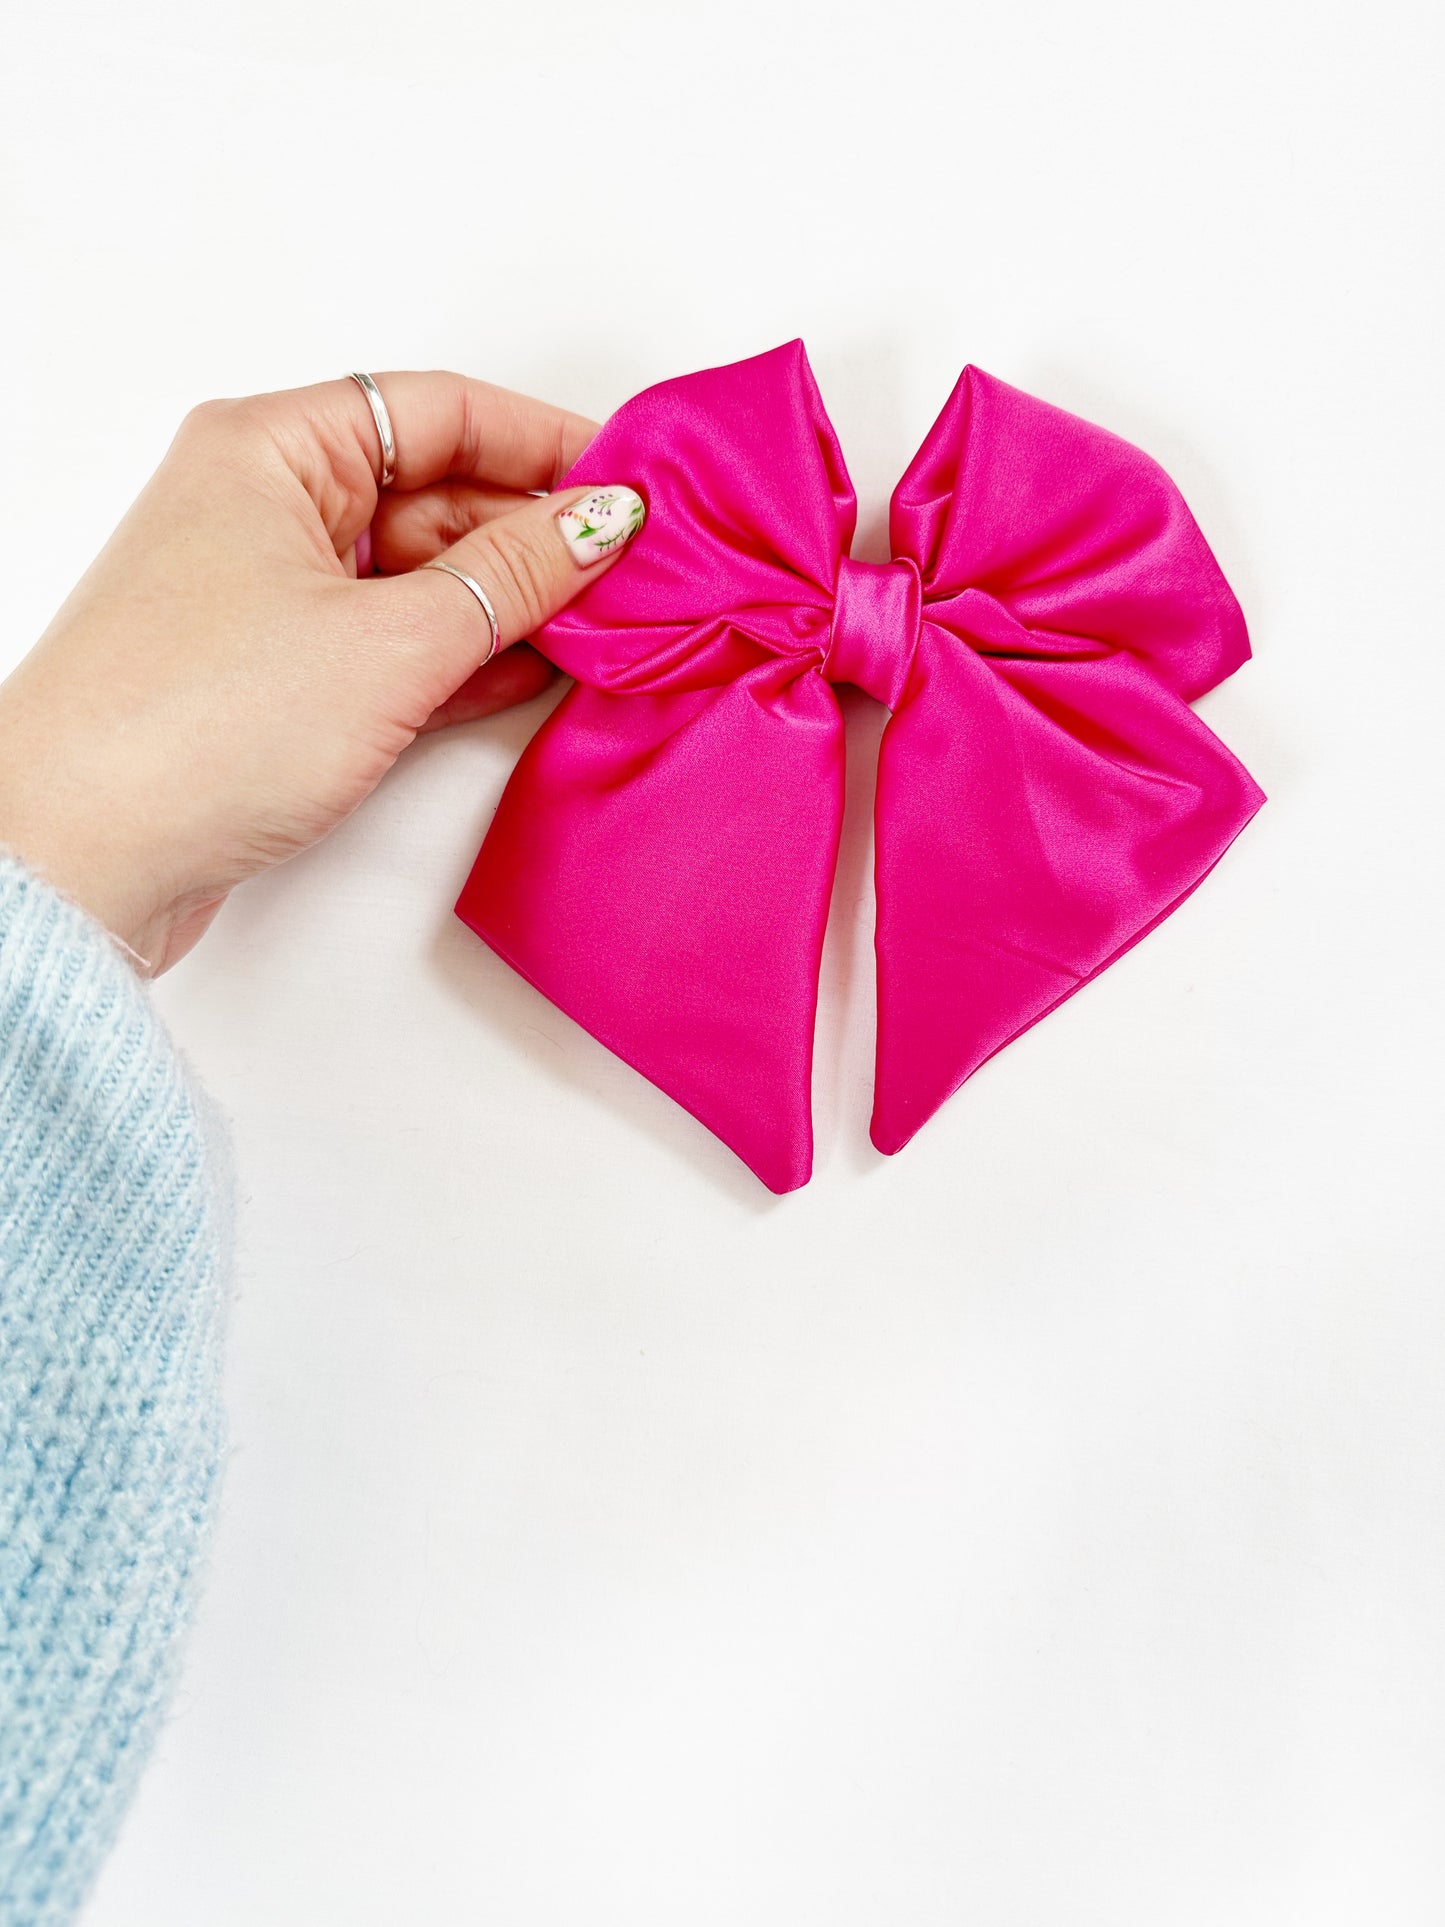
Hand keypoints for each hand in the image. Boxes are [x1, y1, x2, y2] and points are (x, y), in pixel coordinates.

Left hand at [0, 372, 644, 972]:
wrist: (78, 860)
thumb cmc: (192, 729)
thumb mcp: (391, 642)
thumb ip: (510, 578)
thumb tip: (597, 525)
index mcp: (271, 450)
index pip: (440, 412)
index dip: (545, 442)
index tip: (631, 484)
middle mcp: (263, 509)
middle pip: (434, 493)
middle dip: (534, 533)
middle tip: (635, 572)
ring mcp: (267, 597)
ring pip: (418, 576)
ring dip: (507, 602)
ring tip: (604, 627)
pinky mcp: (275, 680)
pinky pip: (392, 644)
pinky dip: (462, 657)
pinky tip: (534, 673)